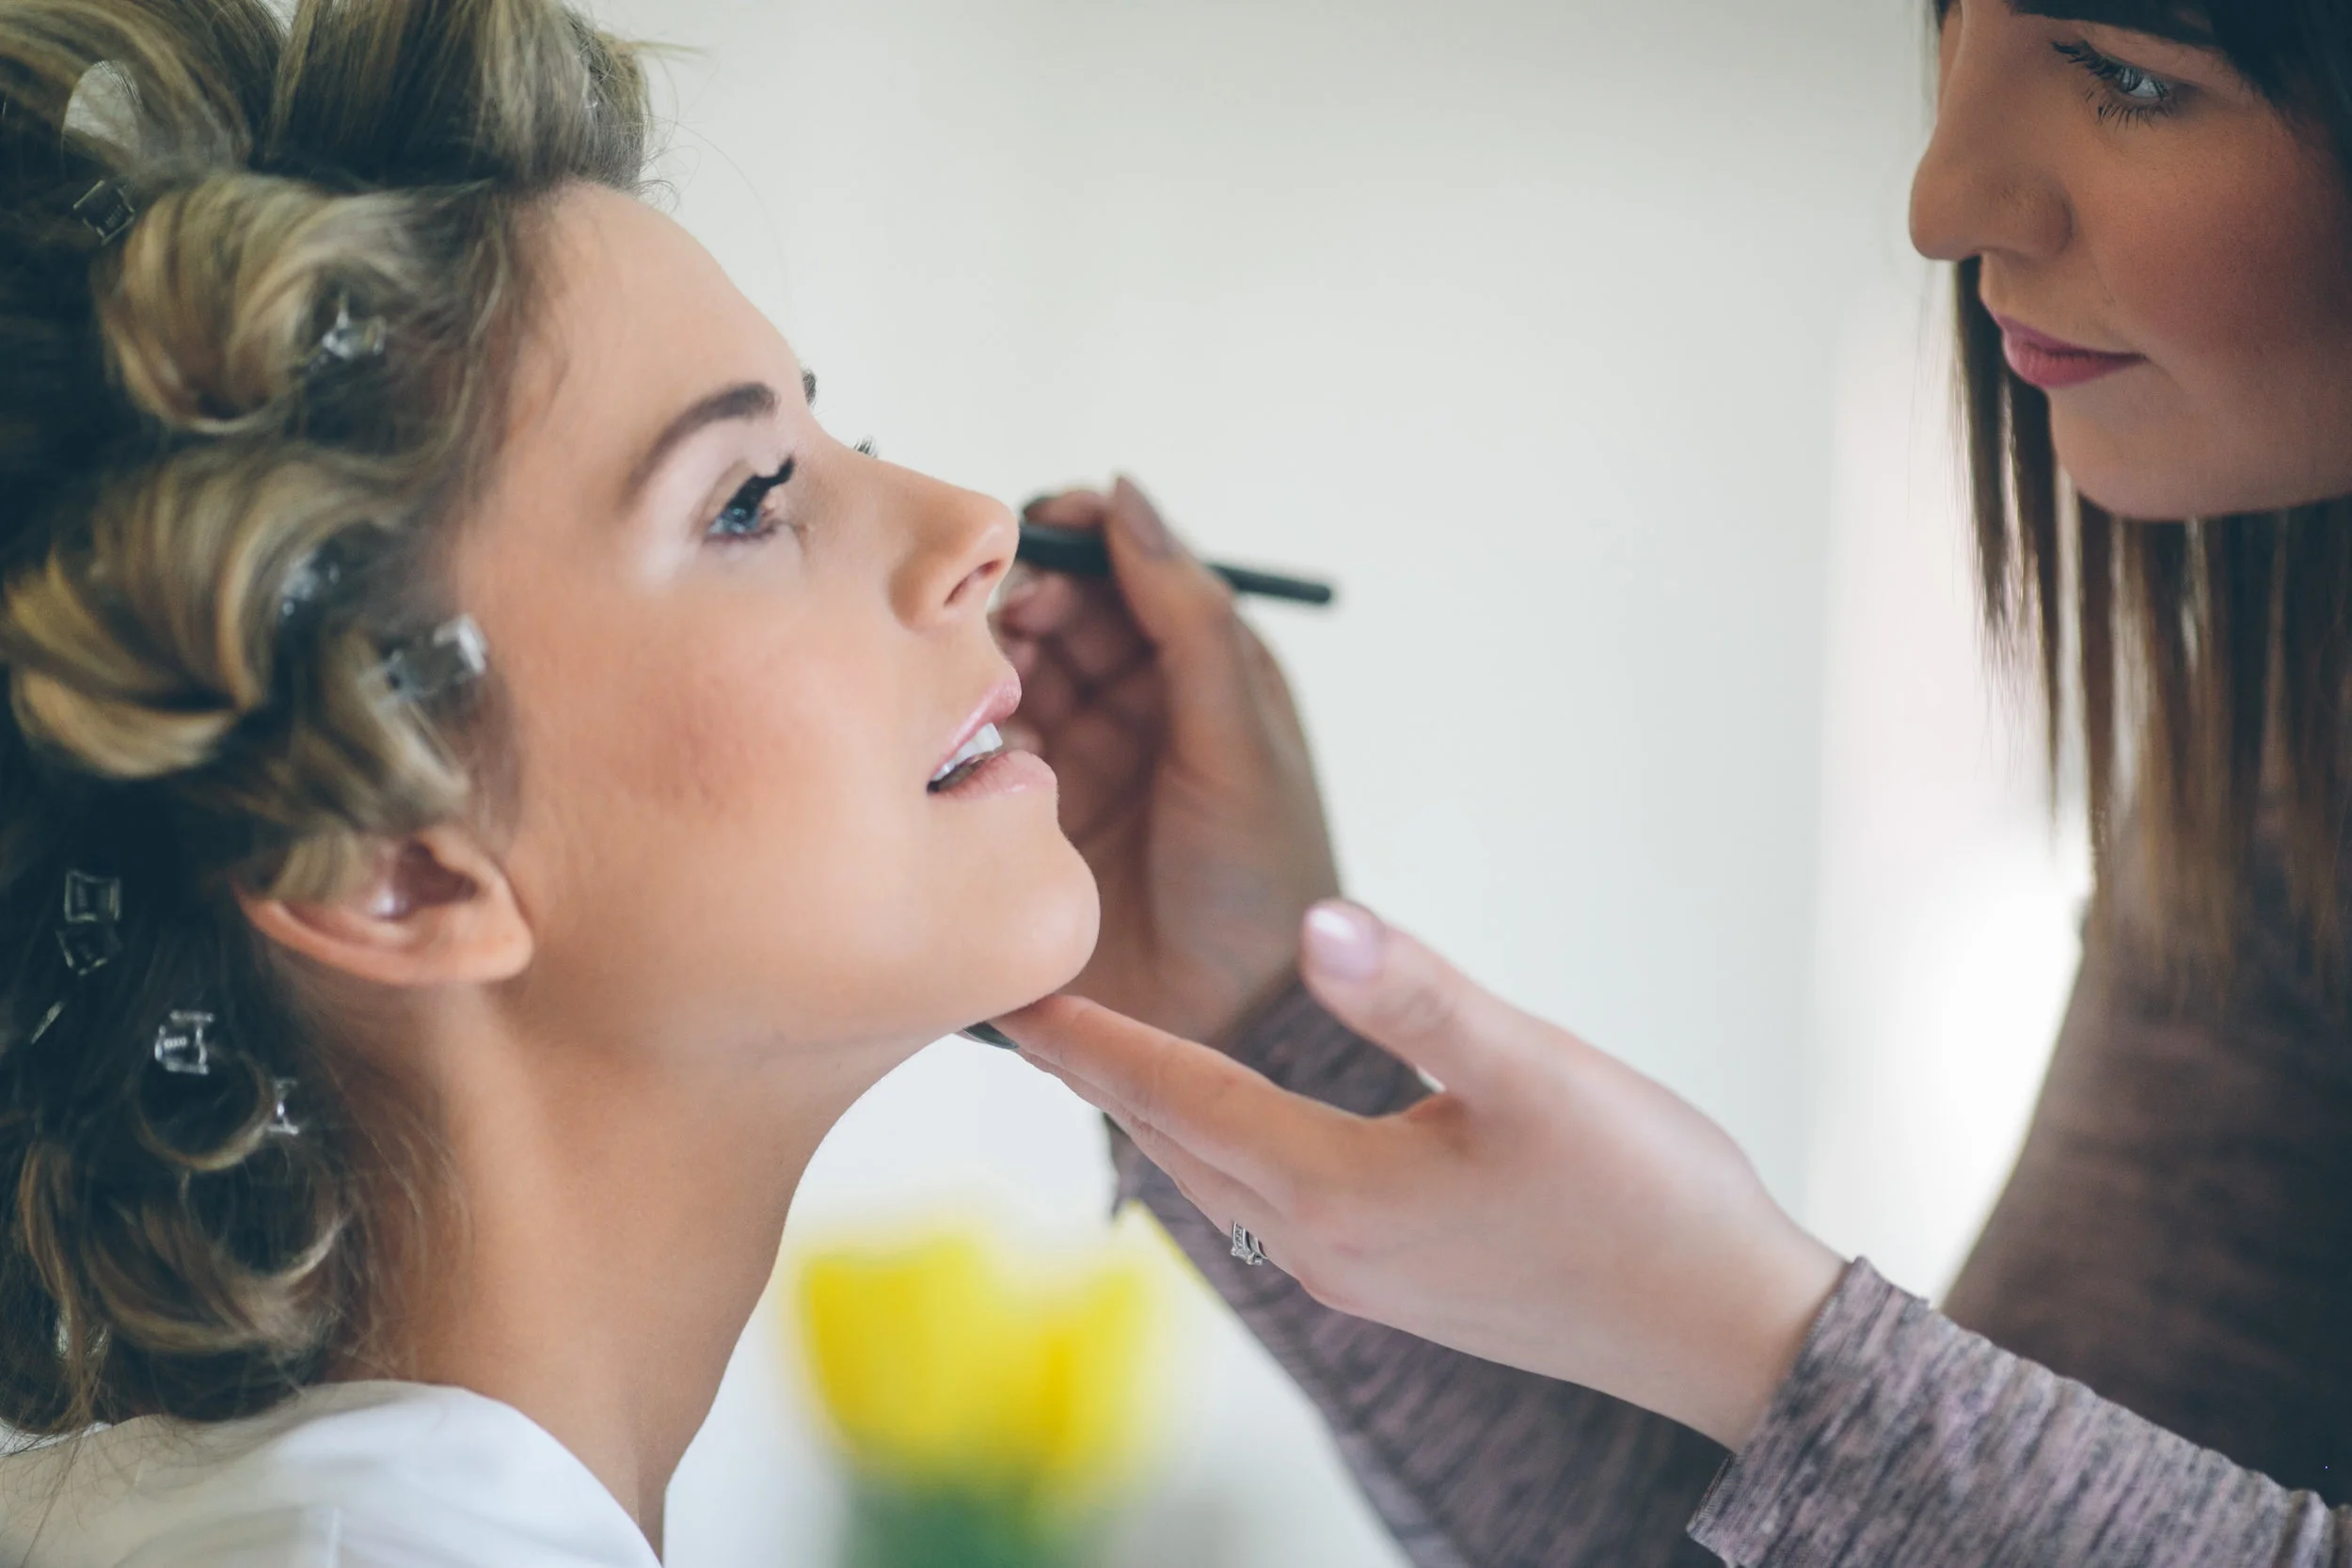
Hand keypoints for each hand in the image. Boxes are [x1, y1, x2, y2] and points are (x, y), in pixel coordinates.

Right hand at [994, 478, 1338, 1045]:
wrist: (1235, 1027)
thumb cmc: (1263, 882)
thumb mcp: (1238, 737)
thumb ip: (1186, 616)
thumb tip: (1127, 494)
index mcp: (1198, 671)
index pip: (1122, 570)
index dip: (1078, 539)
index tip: (1035, 529)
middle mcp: (1131, 707)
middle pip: (1053, 614)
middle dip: (1021, 599)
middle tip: (1002, 617)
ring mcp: (1074, 763)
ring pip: (1007, 677)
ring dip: (988, 667)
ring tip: (988, 685)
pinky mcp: (1023, 821)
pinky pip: (976, 754)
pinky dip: (965, 738)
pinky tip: (973, 751)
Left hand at [999, 900, 1847, 1451]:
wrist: (1726, 1328)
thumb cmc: (1645, 1197)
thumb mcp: (1534, 1072)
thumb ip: (1415, 993)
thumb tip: (1315, 919)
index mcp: (1338, 1190)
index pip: (1176, 1097)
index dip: (1091, 1041)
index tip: (1012, 995)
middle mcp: (1326, 1246)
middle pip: (1176, 1145)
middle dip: (1101, 1077)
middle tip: (1027, 1010)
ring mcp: (1361, 1276)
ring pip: (1220, 1180)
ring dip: (1159, 1114)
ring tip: (1108, 1053)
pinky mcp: (1401, 1281)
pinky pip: (1270, 1204)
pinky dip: (1224, 1146)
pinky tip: (1237, 1117)